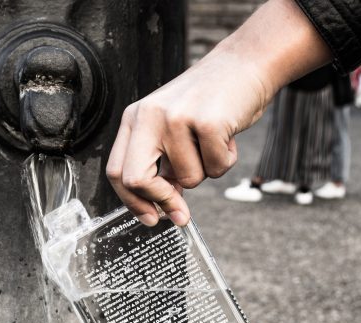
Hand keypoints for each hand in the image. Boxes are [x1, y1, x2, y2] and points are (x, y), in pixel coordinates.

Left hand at [106, 0, 330, 225]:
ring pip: (188, 179)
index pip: (116, 171)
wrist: (244, 65)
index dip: (132, 202)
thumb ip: (160, 163)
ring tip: (213, 142)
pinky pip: (215, 168)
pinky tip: (227, 136)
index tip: (150, 218)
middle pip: (136, 179)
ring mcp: (177, 118)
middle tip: (180, 214)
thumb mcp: (171, 127)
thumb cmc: (208, 102)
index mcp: (135, 118)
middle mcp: (149, 116)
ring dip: (206, 170)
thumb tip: (162, 207)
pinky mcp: (208, 122)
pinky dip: (226, 160)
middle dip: (161, 201)